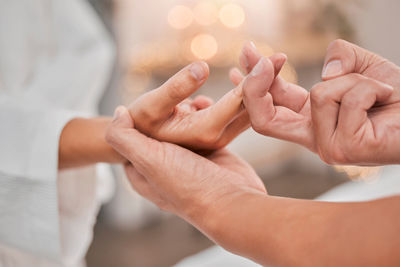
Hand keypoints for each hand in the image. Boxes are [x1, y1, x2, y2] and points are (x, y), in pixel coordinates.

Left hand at [106, 106, 265, 228]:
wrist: (234, 201)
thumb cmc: (190, 185)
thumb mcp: (148, 160)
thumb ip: (124, 137)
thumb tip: (119, 112)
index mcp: (143, 173)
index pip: (130, 139)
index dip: (136, 121)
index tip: (146, 107)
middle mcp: (164, 168)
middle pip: (158, 130)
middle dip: (165, 114)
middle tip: (175, 103)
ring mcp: (188, 161)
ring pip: (181, 128)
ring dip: (186, 114)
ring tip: (191, 103)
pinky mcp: (210, 154)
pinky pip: (203, 130)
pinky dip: (205, 116)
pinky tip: (207, 106)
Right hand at [128, 61, 281, 150]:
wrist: (141, 145)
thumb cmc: (142, 122)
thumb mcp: (152, 105)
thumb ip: (176, 89)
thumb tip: (201, 67)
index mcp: (205, 130)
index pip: (237, 102)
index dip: (255, 79)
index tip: (272, 59)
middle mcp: (218, 135)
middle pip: (250, 106)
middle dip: (266, 79)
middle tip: (281, 57)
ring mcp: (221, 134)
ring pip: (248, 108)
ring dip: (260, 85)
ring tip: (271, 62)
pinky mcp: (220, 129)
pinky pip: (240, 109)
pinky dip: (246, 92)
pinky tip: (247, 75)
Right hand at [239, 40, 399, 164]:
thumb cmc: (397, 96)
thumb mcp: (361, 66)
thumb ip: (339, 58)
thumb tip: (327, 72)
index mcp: (309, 120)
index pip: (267, 107)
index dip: (251, 81)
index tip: (248, 53)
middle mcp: (313, 136)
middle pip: (262, 120)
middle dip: (254, 85)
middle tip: (262, 57)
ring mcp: (327, 147)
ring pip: (319, 94)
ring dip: (354, 79)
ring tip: (379, 90)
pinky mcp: (346, 149)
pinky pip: (348, 99)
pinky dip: (372, 87)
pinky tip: (386, 98)